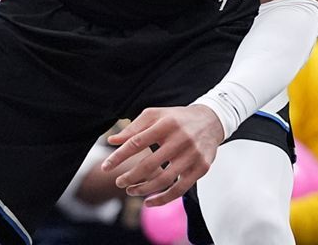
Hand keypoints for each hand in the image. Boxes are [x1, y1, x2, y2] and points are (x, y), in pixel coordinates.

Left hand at [101, 104, 223, 206]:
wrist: (211, 120)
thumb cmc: (176, 118)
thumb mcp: (155, 116)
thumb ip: (133, 128)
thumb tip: (111, 141)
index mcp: (166, 123)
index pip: (136, 142)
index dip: (119, 156)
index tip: (105, 167)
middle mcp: (181, 138)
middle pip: (149, 164)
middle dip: (130, 176)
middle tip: (119, 182)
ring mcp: (193, 154)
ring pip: (164, 179)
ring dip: (143, 189)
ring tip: (130, 191)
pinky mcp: (202, 168)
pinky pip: (180, 189)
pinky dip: (163, 199)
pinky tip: (149, 202)